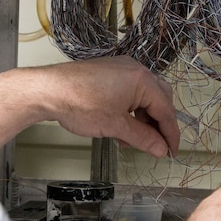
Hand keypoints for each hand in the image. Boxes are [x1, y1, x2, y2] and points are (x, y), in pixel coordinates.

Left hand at [0, 56, 178, 166]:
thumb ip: (142, 138)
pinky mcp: (109, 72)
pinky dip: (130, 111)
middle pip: (159, 100)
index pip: (166, 110)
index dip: (170, 134)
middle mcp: (135, 70)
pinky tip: (121, 127)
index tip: (172, 152)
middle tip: (156, 146)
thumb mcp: (115, 126)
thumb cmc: (79, 103)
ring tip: (132, 140)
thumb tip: (160, 149)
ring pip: (143, 97)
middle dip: (158, 125)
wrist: (47, 90)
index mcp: (142, 80)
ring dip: (142, 120)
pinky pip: (129, 92)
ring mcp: (121, 69)